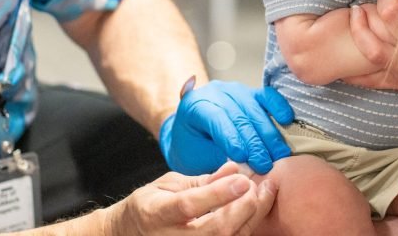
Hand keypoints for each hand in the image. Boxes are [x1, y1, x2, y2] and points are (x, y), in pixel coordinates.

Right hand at [110, 162, 277, 234]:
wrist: (133, 233)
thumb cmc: (151, 206)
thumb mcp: (168, 185)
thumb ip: (202, 180)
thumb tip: (233, 168)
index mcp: (157, 214)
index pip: (190, 206)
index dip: (218, 194)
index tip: (242, 180)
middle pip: (216, 230)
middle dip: (244, 207)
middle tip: (259, 184)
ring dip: (252, 216)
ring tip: (265, 193)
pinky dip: (247, 225)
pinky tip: (256, 209)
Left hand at [159, 81, 293, 175]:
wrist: (192, 132)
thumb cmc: (193, 148)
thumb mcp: (197, 156)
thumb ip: (217, 159)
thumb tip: (240, 171)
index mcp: (195, 105)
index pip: (216, 119)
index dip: (231, 138)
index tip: (243, 157)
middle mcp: (216, 92)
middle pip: (239, 116)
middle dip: (254, 142)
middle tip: (265, 165)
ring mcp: (235, 90)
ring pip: (255, 109)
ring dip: (268, 134)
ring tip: (278, 155)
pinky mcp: (251, 92)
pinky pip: (267, 96)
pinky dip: (278, 106)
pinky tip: (286, 120)